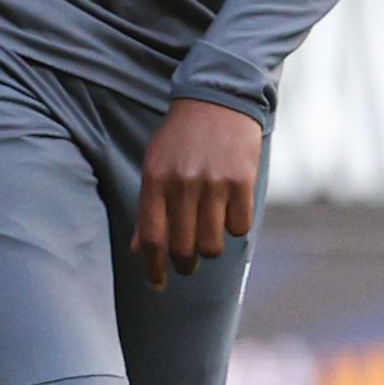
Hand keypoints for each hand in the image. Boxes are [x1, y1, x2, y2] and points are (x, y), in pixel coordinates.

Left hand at [133, 98, 264, 287]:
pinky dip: (234, 227)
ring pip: (213, 245)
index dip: (154, 268)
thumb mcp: (155, 165)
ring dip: (210, 249)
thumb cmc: (181, 139)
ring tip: (209, 236)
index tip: (158, 285)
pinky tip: (230, 212)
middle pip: (183, 248)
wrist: (217, 99)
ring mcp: (214, 183)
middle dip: (184, 265)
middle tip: (188, 265)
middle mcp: (183, 184)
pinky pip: (239, 227)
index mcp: (156, 180)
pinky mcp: (242, 181)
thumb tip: (140, 250)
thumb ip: (149, 207)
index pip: (152, 238)